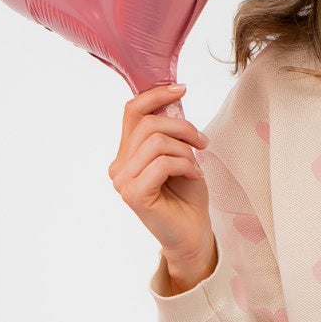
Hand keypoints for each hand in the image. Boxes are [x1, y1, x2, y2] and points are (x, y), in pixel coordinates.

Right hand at [109, 80, 214, 264]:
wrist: (192, 233)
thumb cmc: (187, 195)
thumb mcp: (180, 154)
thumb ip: (169, 131)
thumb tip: (172, 101)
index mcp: (126, 154)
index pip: (132, 112)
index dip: (155, 95)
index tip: (181, 89)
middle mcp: (118, 166)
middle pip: (147, 124)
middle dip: (182, 127)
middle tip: (202, 143)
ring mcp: (123, 182)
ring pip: (156, 142)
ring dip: (185, 150)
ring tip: (196, 165)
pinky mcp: (134, 195)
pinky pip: (162, 163)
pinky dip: (185, 165)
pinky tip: (194, 175)